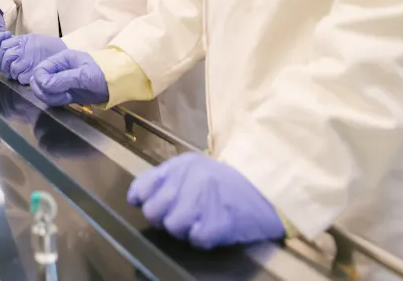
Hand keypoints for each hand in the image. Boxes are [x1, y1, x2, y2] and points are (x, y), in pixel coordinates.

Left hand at [0, 34, 66, 84]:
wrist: (64, 55)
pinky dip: (23, 80)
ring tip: (22, 74)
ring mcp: (26, 61)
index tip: (4, 61)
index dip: (1, 55)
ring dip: (14, 74)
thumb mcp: (33, 39)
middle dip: (5, 67)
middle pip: (5, 59)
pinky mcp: (31, 73)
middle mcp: (22, 49)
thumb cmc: (50, 47)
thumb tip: (6, 48)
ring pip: (12, 71)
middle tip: (10, 71)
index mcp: (22, 40)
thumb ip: (19, 43)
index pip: (3, 46)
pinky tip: (29, 77)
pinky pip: (20, 79)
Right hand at [29, 50, 108, 106]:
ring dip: (51, 97)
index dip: (40, 80)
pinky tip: (68, 99)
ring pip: (44, 91)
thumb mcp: (83, 75)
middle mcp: (58, 69)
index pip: (39, 69)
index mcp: (61, 59)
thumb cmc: (102, 73)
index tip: (49, 88)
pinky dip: (56, 101)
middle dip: (45, 90)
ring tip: (66, 97)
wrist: (118, 82)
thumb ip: (62, 79)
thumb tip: (42, 84)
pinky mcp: (66, 92)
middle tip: (61, 94)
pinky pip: (53, 97)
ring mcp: (62, 81)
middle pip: (38, 81)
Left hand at [128, 153, 284, 248]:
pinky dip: (202, 238)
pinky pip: (195, 239)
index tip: (154, 205)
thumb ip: (163, 179)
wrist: (267, 192)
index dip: (145, 201)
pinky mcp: (219, 221)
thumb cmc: (227, 184)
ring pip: (172, 226)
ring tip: (201, 221)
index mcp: (182, 164)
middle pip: (153, 211)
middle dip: (164, 219)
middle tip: (183, 216)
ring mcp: (205, 198)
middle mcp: (191, 177)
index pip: (143, 187)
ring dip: (184, 229)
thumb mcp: (194, 169)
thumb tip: (135, 197)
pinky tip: (213, 228)